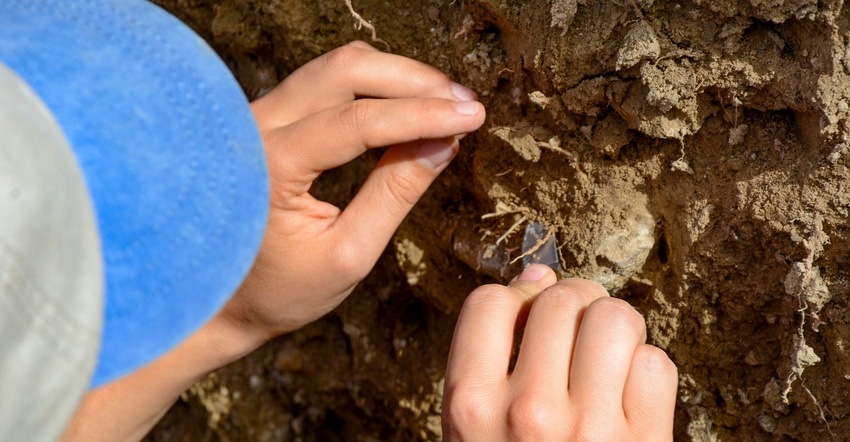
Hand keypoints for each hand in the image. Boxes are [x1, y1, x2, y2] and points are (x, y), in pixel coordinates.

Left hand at [63, 43, 484, 440]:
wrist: (221, 299)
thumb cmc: (279, 290)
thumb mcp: (349, 254)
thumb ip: (396, 194)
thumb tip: (443, 142)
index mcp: (270, 166)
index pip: (358, 121)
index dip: (423, 115)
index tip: (473, 116)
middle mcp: (256, 127)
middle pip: (346, 70)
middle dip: (414, 80)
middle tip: (464, 105)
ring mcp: (258, 116)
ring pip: (337, 67)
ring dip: (397, 78)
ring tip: (446, 103)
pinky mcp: (270, 118)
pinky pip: (327, 83)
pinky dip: (374, 87)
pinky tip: (410, 106)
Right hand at [442, 265, 676, 440]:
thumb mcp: (475, 431)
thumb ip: (488, 357)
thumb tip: (536, 278)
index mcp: (471, 407)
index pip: (490, 302)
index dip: (516, 298)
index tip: (529, 316)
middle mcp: (528, 413)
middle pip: (561, 299)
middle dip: (574, 304)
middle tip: (576, 330)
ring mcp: (591, 430)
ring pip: (614, 317)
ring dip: (615, 327)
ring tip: (606, 353)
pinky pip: (656, 364)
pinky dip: (647, 371)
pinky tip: (629, 396)